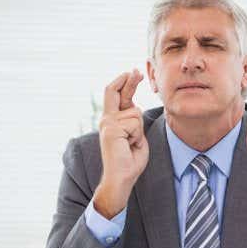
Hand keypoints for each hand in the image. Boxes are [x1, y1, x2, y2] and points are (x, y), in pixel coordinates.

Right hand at [94, 69, 148, 218]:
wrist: (121, 177)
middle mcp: (107, 120)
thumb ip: (133, 121)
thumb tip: (135, 108)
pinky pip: (134, 122)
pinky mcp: (111, 129)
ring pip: (135, 113)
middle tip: (137, 70)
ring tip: (131, 143)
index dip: (125, 83)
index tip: (134, 72)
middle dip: (128, 80)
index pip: (116, 95)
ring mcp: (107, 124)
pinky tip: (129, 145)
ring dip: (139, 129)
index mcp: (112, 121)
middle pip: (115, 92)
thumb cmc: (129, 160)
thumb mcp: (135, 135)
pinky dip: (137, 134)